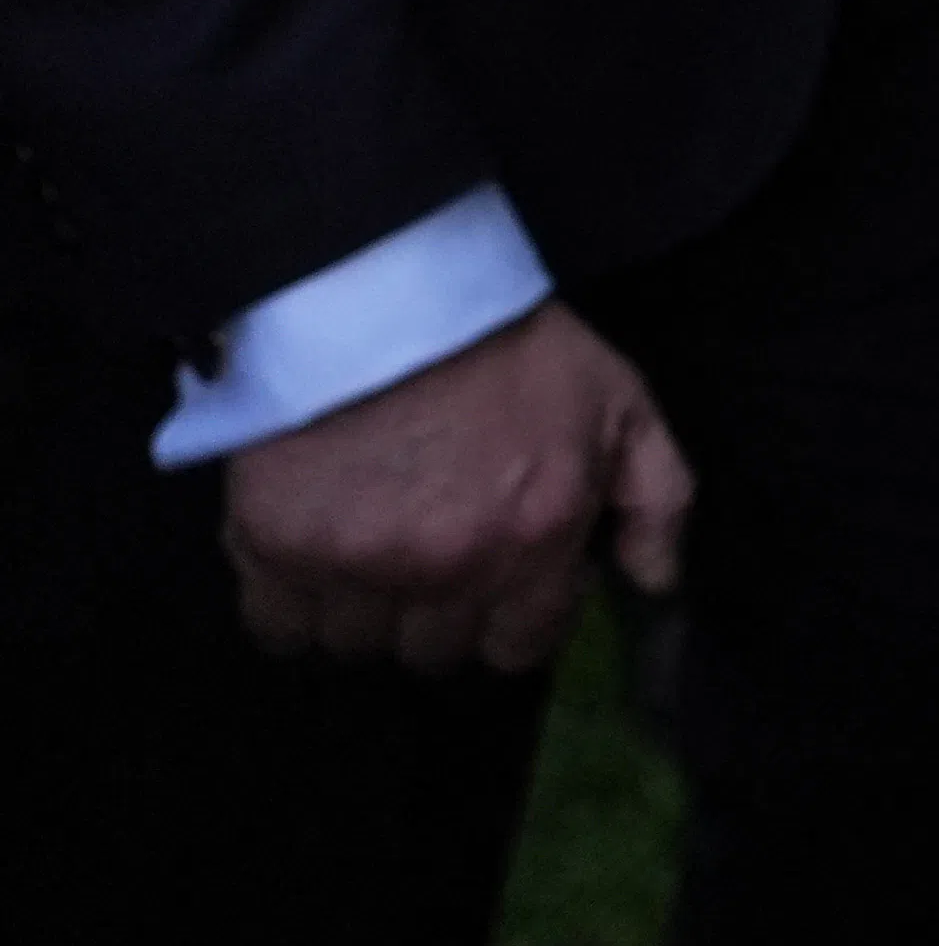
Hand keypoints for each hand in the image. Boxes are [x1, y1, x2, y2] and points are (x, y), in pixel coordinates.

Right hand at [221, 299, 689, 675]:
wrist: (388, 291)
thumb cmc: (513, 347)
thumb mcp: (621, 403)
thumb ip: (657, 499)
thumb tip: (657, 584)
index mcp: (534, 538)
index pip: (519, 648)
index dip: (512, 621)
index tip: (500, 581)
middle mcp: (447, 567)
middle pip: (433, 653)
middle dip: (438, 613)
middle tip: (432, 551)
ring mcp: (356, 564)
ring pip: (355, 644)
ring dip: (365, 609)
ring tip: (372, 543)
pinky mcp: (275, 546)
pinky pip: (276, 627)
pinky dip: (291, 604)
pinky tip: (314, 552)